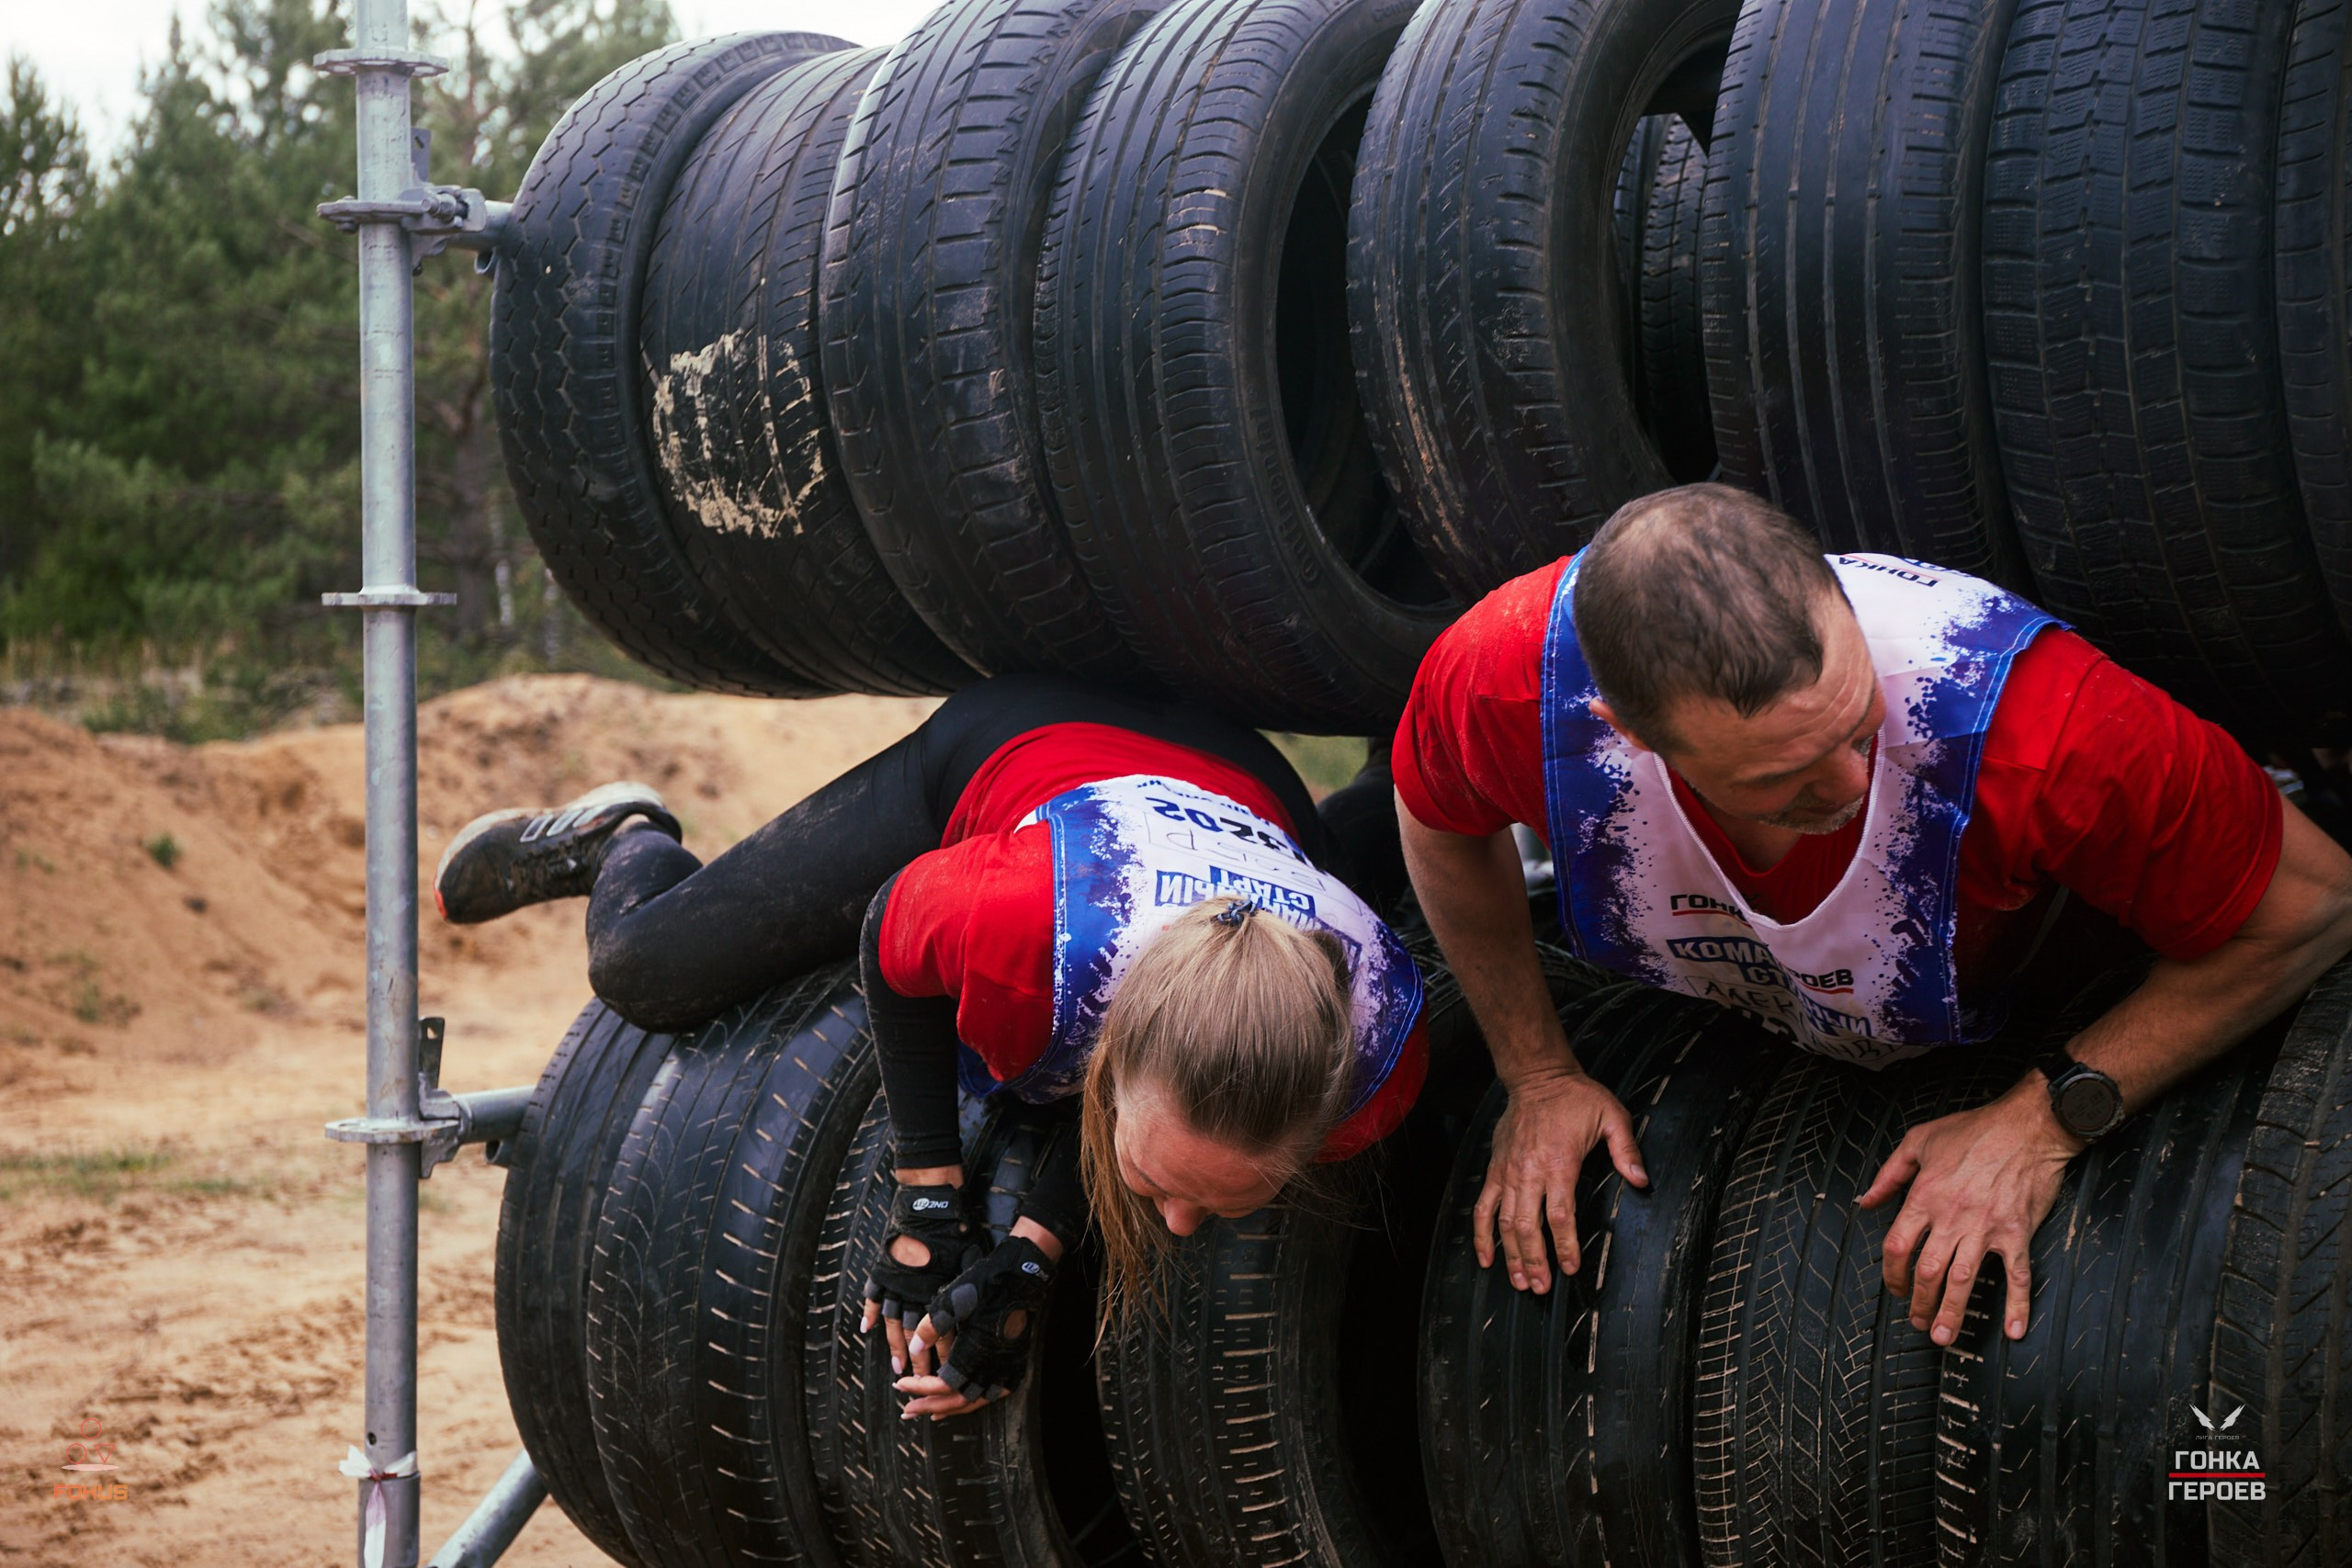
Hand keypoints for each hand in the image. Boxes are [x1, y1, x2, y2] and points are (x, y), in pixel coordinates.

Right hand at [860, 1177, 984, 1377]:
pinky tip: (865, 1330)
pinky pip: (871, 1296)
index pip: (943, 1330)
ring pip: (893, 1323)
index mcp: (937, 1291)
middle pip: (916, 1335)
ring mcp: (895, 1282)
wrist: (928, 1204)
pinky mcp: (882, 1269)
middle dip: (919, 1360)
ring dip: (895, 1346)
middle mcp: (914, 1292)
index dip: (945, 1352)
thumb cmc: (954, 1229)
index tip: (947, 1371)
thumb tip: (974, 1302)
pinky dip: (868, 1313)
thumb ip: (965, 1283)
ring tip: (897, 1367)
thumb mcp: (969, 1258)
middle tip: (919, 1380)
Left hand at [895, 1231, 1058, 1420]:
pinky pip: (995, 1394)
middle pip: (957, 1400)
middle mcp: (993, 1367)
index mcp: (976, 1353)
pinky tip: (967, 1401)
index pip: (943, 1384)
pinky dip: (977, 1401)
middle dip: (929, 1405)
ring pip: (976, 1401)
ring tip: (931, 1412)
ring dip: (950, 1408)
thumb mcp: (954, 1299)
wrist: (1023, 1276)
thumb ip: (932, 1327)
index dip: (920, 1387)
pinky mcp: (1015, 1363)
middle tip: (907, 1409)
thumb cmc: (987, 1285)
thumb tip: (915, 1350)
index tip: (900, 1385)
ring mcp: (1007, 1368)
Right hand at [1474, 1068, 1647, 1291]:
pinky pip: (1483, 1206)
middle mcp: (1529, 1172)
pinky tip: (1486, 1258)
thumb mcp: (1612, 1116)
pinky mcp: (1495, 1170)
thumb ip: (1626, 1151)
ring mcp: (1508, 1172)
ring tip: (1520, 1282)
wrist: (1537, 1077)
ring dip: (1511, 1255)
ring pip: (1505, 1222)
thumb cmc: (1577, 1097)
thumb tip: (1640, 1181)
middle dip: (1534, 1261)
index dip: (1565, 1246)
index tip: (1570, 1268)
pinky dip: (1482, 1234)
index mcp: (1559, 1163)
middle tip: (1541, 1287)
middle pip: (1528, 1226)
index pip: (1560, 1215)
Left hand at [1857, 1077, 2083, 1345]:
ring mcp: (1986, 1228)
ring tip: (1943, 1336)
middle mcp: (1952, 1217)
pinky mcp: (2017, 1232)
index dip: (1891, 1274)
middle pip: (1927, 1272)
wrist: (2029, 1125)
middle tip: (1916, 1322)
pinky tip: (2012, 1330)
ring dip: (1951, 1313)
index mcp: (1925, 1197)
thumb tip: (1867, 1201)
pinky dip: (2017, 1305)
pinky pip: (2018, 1275)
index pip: (1897, 1246)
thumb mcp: (1920, 1140)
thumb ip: (1890, 1174)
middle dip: (1918, 1303)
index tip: (1894, 1288)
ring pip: (1963, 1281)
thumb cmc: (1975, 1130)